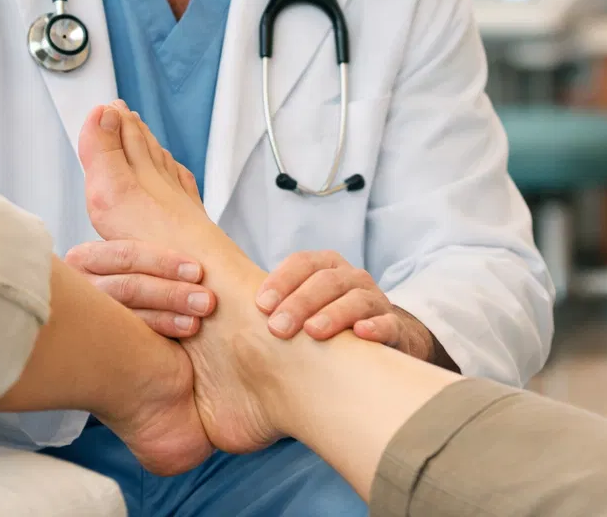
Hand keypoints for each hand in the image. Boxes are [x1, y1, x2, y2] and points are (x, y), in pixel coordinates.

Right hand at [65, 239, 215, 338]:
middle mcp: (80, 284)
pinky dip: (160, 331)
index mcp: (90, 256)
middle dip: (171, 291)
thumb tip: (168, 179)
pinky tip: (186, 331)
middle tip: (208, 300)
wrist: (144, 349)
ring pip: (127, 309)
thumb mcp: (154, 256)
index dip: (164, 262)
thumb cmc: (156, 288)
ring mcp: (84, 315)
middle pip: (128, 284)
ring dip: (169, 311)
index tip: (199, 269)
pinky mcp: (94, 341)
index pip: (126, 254)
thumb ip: (155, 228)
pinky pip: (127, 335)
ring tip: (200, 316)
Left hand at [255, 250, 441, 363]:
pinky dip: (375, 327)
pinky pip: (387, 323)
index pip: (303, 262)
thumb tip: (213, 300)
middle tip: (278, 328)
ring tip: (313, 332)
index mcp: (326, 267)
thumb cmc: (322, 322)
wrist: (374, 343)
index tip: (260, 305)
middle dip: (301, 302)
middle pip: (327, 280)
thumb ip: (269, 303)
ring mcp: (374, 302)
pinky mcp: (393, 328)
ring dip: (334, 314)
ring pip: (357, 299)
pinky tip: (360, 335)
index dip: (282, 281)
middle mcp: (351, 279)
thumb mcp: (300, 306)